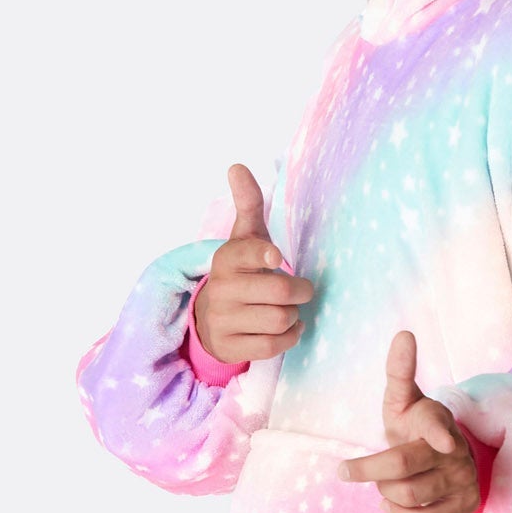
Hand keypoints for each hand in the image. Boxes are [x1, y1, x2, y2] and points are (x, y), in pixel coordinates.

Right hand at [194, 163, 314, 363]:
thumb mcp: (244, 238)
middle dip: (300, 291)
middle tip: (301, 289)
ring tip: (289, 309)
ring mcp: (222, 320)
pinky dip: (289, 337)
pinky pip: (272, 346)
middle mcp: (222, 289)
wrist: (210, 317)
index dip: (263, 255)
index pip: (247, 253)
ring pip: (279, 319)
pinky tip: (288, 328)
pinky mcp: (229, 347)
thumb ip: (248, 204)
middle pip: (280, 291)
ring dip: (294, 316)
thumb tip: (237, 166)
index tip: (275, 257)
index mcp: (227, 258)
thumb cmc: (241, 272)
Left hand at [336, 330, 481, 512]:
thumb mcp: (402, 399)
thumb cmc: (414, 426)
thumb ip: (399, 371)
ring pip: (411, 495)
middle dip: (368, 470)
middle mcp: (455, 449)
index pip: (436, 423)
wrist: (446, 458)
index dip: (439, 432)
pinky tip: (391, 504)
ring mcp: (463, 478)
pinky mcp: (465, 504)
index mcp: (435, 418)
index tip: (443, 443)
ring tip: (380, 484)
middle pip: (403, 467)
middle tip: (347, 470)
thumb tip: (403, 334)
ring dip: (384, 492)